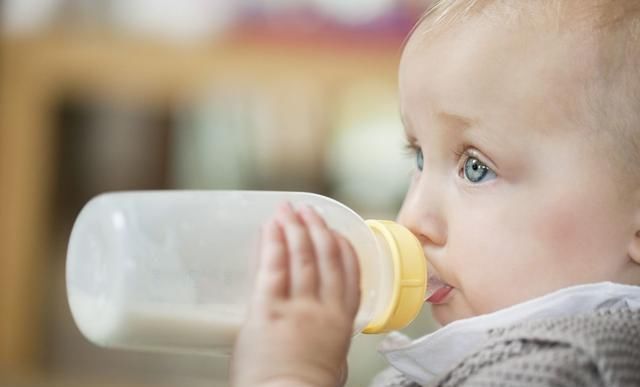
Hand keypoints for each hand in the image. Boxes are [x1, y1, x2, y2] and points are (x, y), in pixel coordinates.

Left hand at [231, 203, 360, 386]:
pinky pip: (274, 269)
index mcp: (342, 320)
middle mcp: (325, 308)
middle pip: (326, 257)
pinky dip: (274, 244)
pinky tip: (271, 228)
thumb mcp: (334, 365)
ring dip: (296, 228)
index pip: (350, 273)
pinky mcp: (268, 309)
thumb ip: (333, 343)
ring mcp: (298, 307)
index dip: (343, 247)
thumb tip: (329, 343)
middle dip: (317, 229)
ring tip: (288, 209)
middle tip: (308, 210)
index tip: (336, 232)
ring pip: (302, 257)